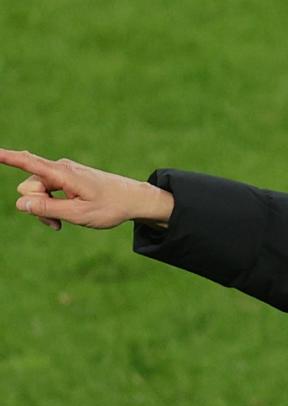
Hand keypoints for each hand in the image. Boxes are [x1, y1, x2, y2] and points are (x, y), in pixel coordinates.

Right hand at [0, 148, 172, 230]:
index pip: (27, 163)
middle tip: (57, 224)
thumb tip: (21, 204)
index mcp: (62, 174)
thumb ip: (48, 209)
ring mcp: (61, 173)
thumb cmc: (110, 207)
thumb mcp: (78, 214)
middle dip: (36, 207)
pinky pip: (47, 192)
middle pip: (28, 188)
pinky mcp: (65, 179)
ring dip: (44, 209)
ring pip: (36, 193)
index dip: (7, 157)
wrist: (133, 199)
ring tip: (62, 223)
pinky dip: (51, 205)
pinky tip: (62, 219)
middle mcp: (58, 169)